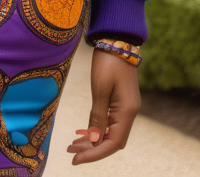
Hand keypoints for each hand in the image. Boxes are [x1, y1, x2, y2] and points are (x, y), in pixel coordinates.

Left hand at [67, 49, 140, 163]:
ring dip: (93, 140)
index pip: (113, 143)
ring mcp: (125, 108)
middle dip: (92, 149)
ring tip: (72, 145)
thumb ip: (97, 116)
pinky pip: (109, 123)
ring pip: (110, 133)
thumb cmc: (108, 62)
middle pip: (112, 141)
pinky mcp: (120, 102)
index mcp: (127, 111)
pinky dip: (96, 129)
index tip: (76, 159)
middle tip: (70, 152)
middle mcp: (129, 113)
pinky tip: (82, 132)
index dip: (95, 154)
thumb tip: (94, 140)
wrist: (116, 40)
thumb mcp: (100, 89)